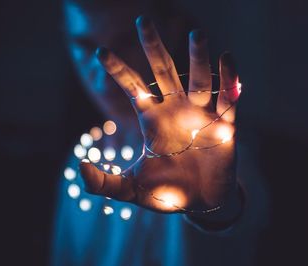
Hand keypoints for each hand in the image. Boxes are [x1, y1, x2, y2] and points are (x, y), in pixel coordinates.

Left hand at [80, 16, 240, 215]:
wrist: (201, 203)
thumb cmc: (167, 193)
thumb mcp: (131, 189)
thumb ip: (104, 181)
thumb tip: (78, 168)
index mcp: (153, 119)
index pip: (133, 88)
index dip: (117, 70)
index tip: (99, 51)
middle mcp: (176, 109)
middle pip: (163, 72)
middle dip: (153, 47)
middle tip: (142, 20)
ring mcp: (202, 114)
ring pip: (199, 79)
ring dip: (198, 57)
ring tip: (197, 34)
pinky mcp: (226, 124)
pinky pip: (228, 98)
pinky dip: (229, 80)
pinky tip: (227, 59)